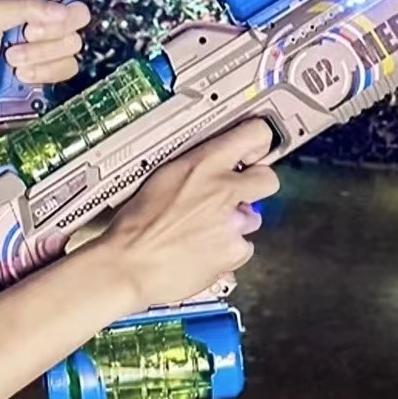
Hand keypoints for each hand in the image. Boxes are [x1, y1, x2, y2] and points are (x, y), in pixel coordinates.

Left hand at [0, 0, 89, 97]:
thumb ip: (21, 6)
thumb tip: (59, 11)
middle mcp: (42, 17)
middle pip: (77, 13)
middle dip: (50, 29)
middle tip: (25, 34)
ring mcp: (50, 44)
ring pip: (73, 43)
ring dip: (40, 54)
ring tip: (13, 58)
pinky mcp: (53, 68)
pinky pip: (69, 66)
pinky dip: (45, 72)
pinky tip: (24, 73)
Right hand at [101, 119, 279, 309]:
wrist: (129, 264)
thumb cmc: (138, 222)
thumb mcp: (165, 175)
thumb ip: (199, 167)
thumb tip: (219, 163)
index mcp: (205, 164)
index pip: (255, 135)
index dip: (259, 142)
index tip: (255, 150)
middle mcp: (224, 190)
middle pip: (268, 179)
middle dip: (256, 186)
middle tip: (236, 194)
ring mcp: (233, 223)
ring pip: (253, 218)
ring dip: (237, 222)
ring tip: (205, 229)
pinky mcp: (234, 252)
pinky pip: (243, 247)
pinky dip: (228, 250)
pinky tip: (204, 250)